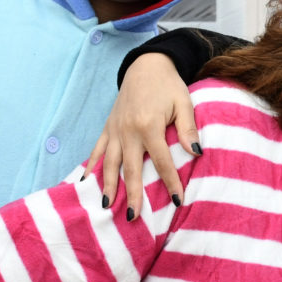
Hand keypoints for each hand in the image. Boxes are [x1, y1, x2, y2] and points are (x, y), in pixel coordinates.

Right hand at [85, 53, 197, 220]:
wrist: (146, 65)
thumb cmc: (169, 85)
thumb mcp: (184, 102)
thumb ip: (188, 128)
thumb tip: (196, 153)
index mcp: (149, 125)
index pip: (161, 161)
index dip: (171, 182)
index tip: (178, 201)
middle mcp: (128, 130)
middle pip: (130, 168)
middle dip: (132, 193)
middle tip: (133, 216)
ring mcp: (114, 130)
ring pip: (108, 163)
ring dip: (107, 185)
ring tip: (106, 207)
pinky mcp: (107, 127)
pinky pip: (97, 150)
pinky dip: (90, 166)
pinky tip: (85, 183)